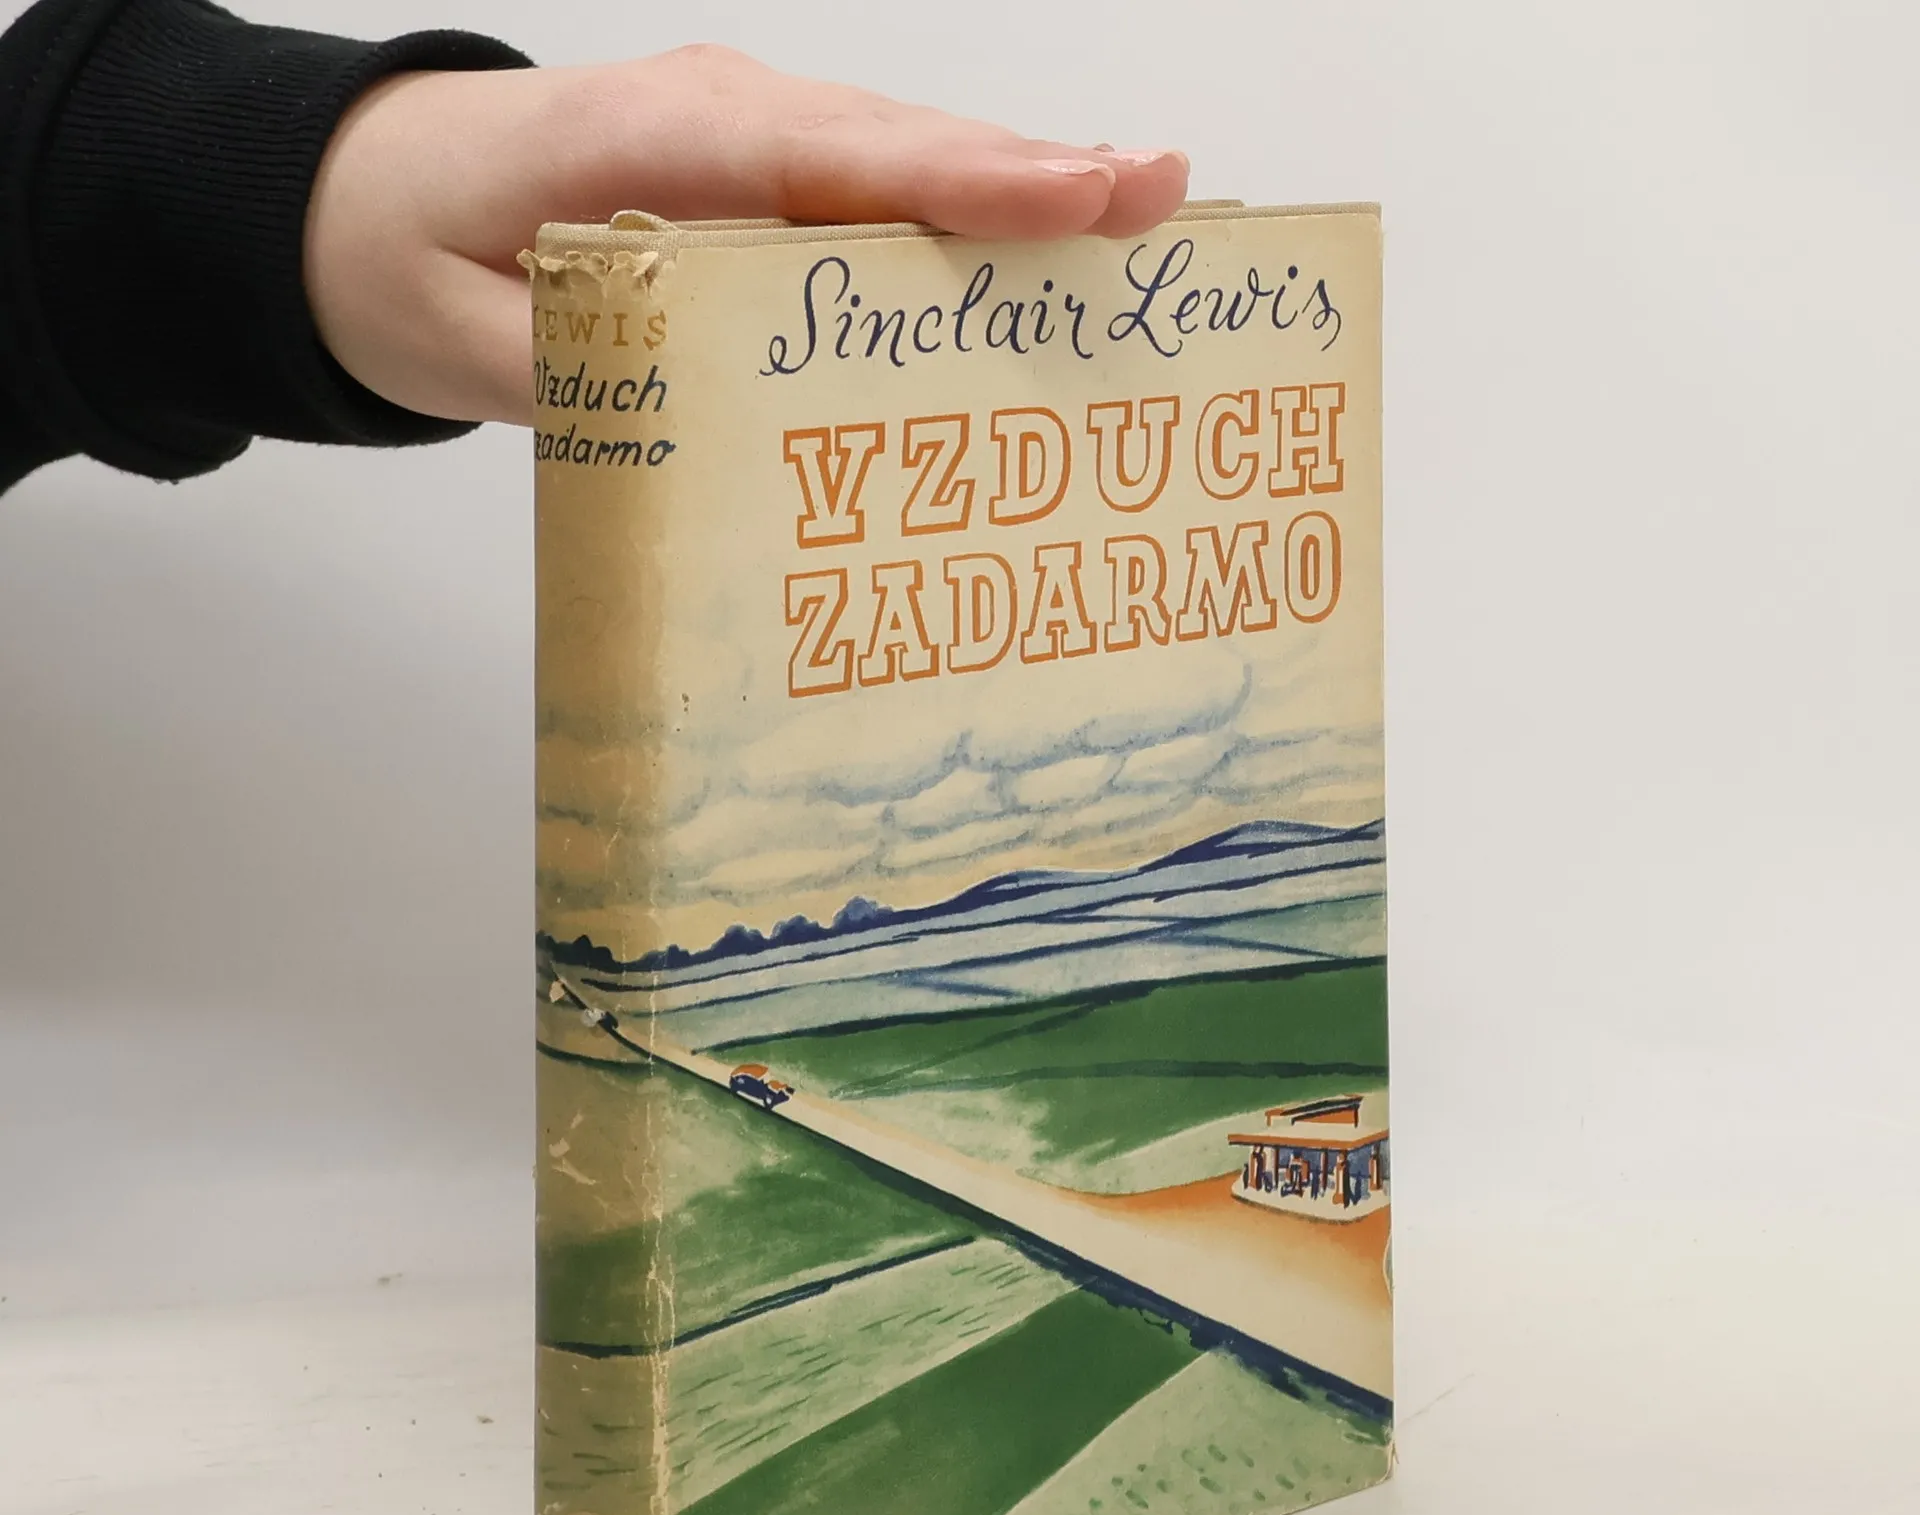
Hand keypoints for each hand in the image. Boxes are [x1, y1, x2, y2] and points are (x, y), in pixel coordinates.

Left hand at [304, 45, 1188, 426]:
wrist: (348, 201)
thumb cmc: (403, 251)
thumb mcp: (470, 339)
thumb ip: (597, 377)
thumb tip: (720, 423)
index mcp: (651, 143)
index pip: (831, 158)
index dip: (962, 179)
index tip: (1079, 195)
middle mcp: (720, 124)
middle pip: (899, 151)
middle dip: (1034, 181)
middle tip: (1163, 206)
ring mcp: (741, 149)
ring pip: (899, 171)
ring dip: (1015, 206)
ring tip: (1134, 233)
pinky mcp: (748, 189)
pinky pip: (867, 205)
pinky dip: (952, 234)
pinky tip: (1028, 274)